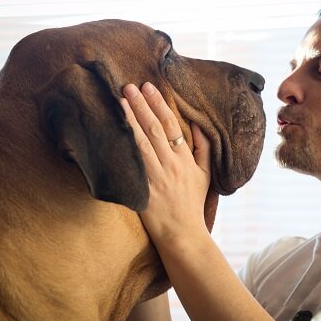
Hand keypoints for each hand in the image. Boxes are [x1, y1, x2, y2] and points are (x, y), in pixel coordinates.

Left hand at [120, 82, 211, 245]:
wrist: (182, 234)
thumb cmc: (192, 203)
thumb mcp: (206, 174)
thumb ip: (204, 148)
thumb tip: (196, 124)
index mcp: (185, 160)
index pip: (171, 126)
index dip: (159, 105)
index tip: (148, 87)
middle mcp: (170, 165)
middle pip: (154, 129)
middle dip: (140, 106)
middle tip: (128, 86)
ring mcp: (155, 178)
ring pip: (141, 143)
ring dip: (129, 121)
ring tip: (118, 101)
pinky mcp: (141, 190)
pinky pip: (131, 164)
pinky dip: (122, 147)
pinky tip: (113, 132)